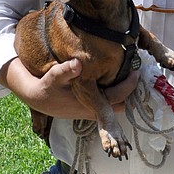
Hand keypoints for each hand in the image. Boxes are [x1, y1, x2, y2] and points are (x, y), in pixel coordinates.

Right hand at [0, 58, 138, 119]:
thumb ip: (65, 70)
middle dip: (131, 89)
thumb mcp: (53, 77)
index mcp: (91, 102)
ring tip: (129, 71)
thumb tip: (77, 63)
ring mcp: (93, 110)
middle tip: (136, 69)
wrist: (37, 99)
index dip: (130, 84)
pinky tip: (116, 76)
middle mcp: (94, 109)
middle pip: (122, 102)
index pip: (119, 96)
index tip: (137, 69)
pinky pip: (109, 101)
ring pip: (116, 103)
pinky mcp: (90, 107)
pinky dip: (114, 91)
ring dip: (123, 91)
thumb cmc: (47, 88)